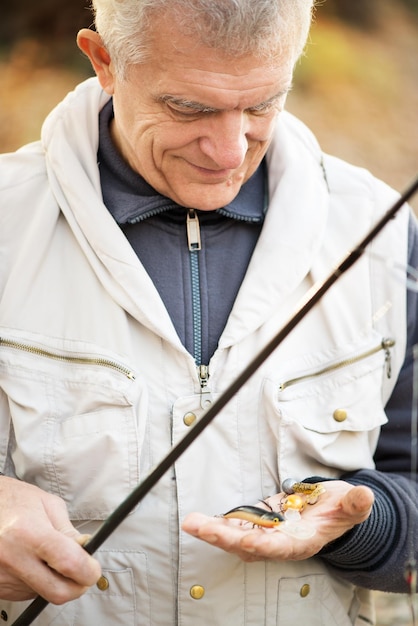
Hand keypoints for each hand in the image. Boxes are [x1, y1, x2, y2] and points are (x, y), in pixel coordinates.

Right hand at [0, 476, 101, 602]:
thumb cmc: (16, 500)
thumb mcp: (49, 505)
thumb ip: (69, 531)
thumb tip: (86, 552)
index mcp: (29, 532)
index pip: (68, 563)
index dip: (88, 570)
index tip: (94, 569)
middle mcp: (12, 557)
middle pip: (57, 591)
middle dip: (77, 586)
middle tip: (82, 572)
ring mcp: (1, 575)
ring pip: (43, 593)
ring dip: (54, 580)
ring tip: (46, 556)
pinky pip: (25, 593)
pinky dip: (36, 582)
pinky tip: (31, 562)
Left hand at [182, 481, 373, 562]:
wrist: (332, 509)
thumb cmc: (341, 509)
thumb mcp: (352, 504)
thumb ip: (355, 503)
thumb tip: (363, 495)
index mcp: (303, 541)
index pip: (280, 546)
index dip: (264, 544)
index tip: (248, 541)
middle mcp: (281, 542)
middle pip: (249, 545)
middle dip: (223, 537)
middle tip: (199, 526)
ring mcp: (267, 532)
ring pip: (236, 537)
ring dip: (214, 531)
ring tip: (192, 521)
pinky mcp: (259, 520)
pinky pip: (235, 526)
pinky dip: (218, 523)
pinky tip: (200, 520)